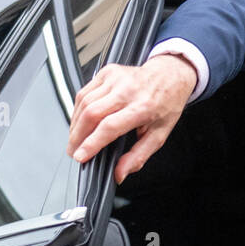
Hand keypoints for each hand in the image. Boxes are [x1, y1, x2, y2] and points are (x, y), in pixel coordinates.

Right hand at [65, 54, 197, 183]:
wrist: (170, 75)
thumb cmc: (166, 104)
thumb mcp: (159, 134)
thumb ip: (138, 156)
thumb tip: (120, 173)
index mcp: (144, 106)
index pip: (110, 126)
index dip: (91, 143)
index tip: (80, 156)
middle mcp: (128, 90)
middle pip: (91, 114)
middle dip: (77, 137)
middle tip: (74, 152)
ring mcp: (116, 78)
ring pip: (84, 103)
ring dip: (75, 124)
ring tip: (76, 139)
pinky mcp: (107, 72)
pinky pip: (84, 92)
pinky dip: (78, 110)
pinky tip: (81, 121)